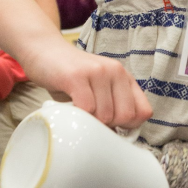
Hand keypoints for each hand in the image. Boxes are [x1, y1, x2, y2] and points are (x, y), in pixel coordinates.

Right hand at [21, 37, 152, 127]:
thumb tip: (117, 136)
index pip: (143, 111)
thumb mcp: (98, 89)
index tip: (113, 128)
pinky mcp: (77, 76)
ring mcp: (97, 72)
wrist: (45, 51)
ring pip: (105, 115)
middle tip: (92, 120)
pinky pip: (87, 107)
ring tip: (79, 112)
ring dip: (91, 122)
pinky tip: (71, 109)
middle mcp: (115, 71)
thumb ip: (111, 106)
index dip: (129, 126)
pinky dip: (79, 116)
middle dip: (109, 126)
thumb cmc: (71, 77)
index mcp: (124, 77)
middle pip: (125, 116)